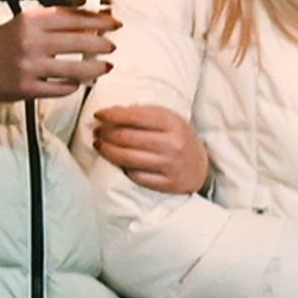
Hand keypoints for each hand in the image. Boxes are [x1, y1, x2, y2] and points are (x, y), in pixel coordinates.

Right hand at [0, 5, 117, 104]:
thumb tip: (92, 15)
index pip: (74, 17)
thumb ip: (53, 21)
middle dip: (102, 44)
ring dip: (95, 68)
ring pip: (76, 68)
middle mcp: (31, 41)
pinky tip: (77, 83)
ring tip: (106, 66)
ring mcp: (29, 66)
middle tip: (111, 46)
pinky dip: (73, 86)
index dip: (99, 19)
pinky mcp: (27, 88)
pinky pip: (62, 89)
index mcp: (30, 20)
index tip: (114, 21)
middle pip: (80, 41)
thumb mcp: (22, 25)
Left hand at [90, 103, 210, 195]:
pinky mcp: (168, 183)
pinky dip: (123, 169)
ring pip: (127, 158)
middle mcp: (172, 144)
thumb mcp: (168, 119)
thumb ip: (143, 114)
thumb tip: (110, 114)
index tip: (98, 114)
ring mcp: (170, 165)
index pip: (134, 116)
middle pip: (126, 138)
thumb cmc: (178, 137)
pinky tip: (118, 163)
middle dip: (106, 133)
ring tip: (100, 145)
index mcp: (172, 123)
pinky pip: (136, 176)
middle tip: (97, 131)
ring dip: (107, 151)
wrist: (200, 165)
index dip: (111, 115)